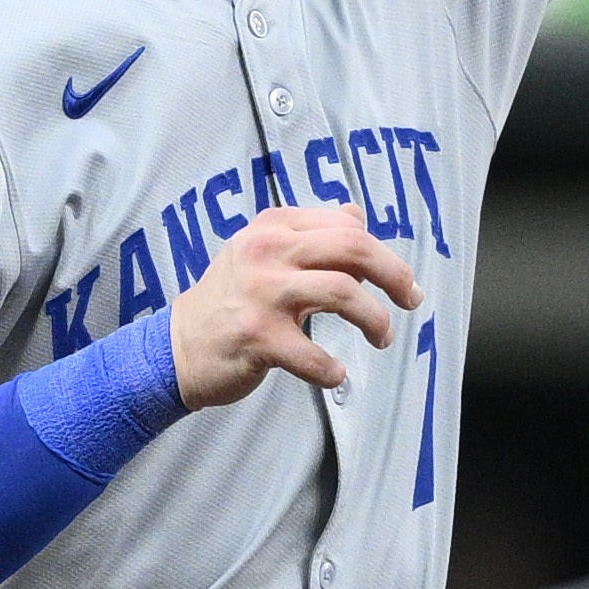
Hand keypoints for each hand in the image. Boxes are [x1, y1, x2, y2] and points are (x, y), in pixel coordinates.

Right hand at [166, 203, 420, 409]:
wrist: (178, 345)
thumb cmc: (229, 301)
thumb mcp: (264, 251)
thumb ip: (311, 232)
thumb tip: (356, 214)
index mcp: (274, 227)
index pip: (347, 227)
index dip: (385, 255)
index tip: (401, 281)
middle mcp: (267, 252)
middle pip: (353, 248)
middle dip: (394, 275)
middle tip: (410, 301)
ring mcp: (262, 294)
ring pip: (342, 293)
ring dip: (374, 320)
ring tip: (381, 337)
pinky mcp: (257, 337)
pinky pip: (312, 354)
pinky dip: (332, 369)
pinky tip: (335, 374)